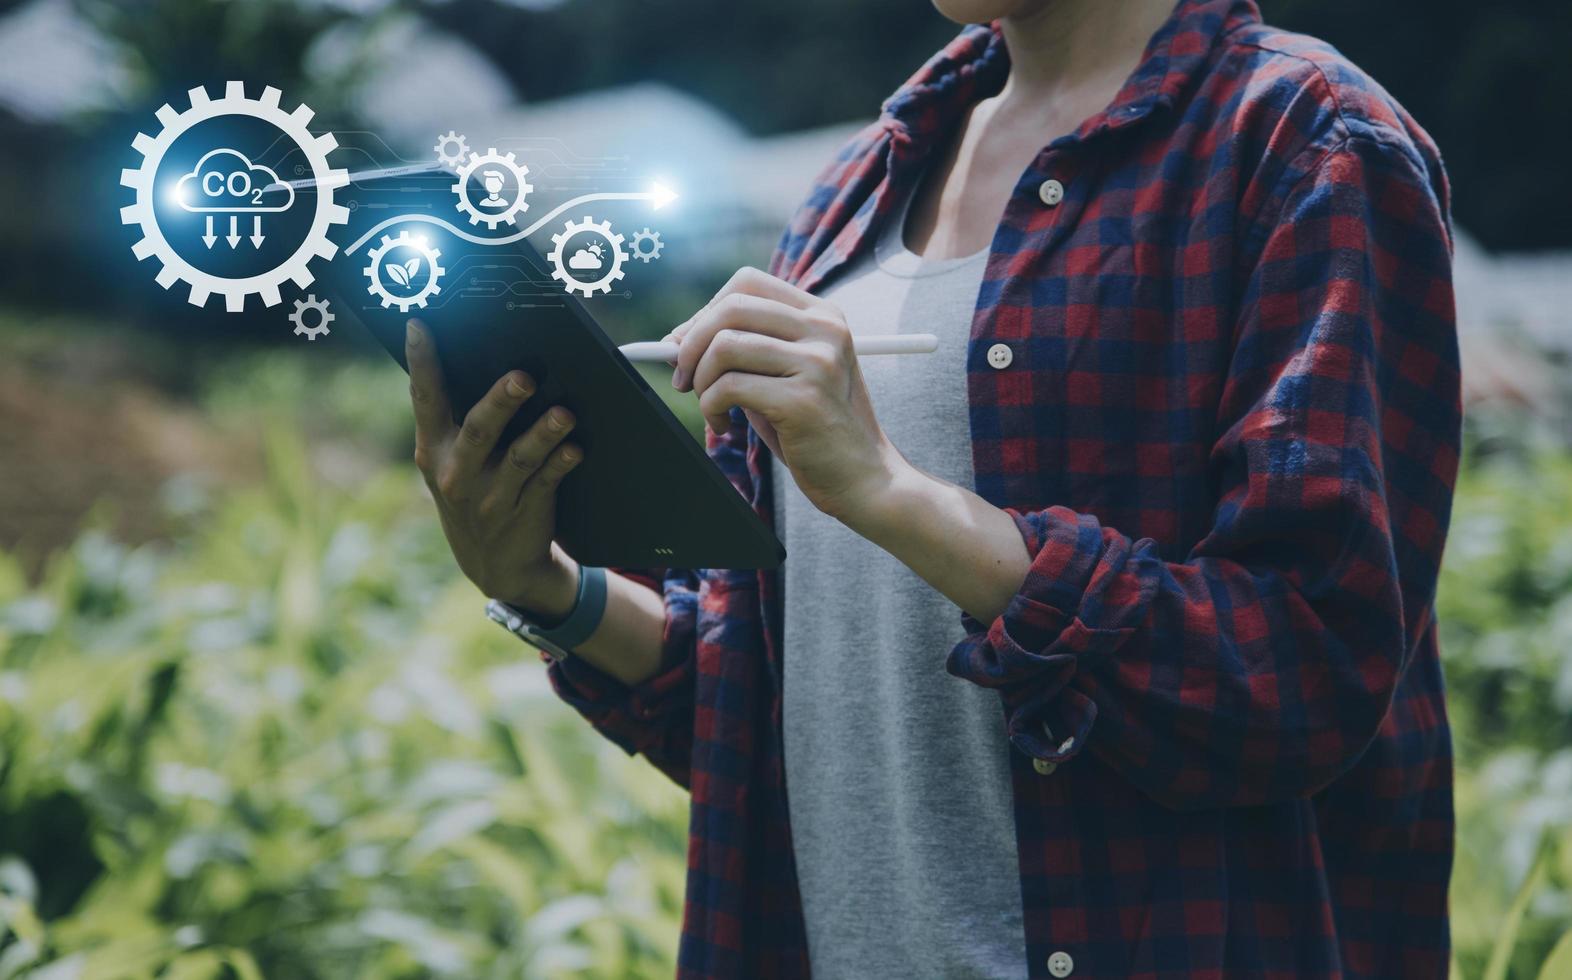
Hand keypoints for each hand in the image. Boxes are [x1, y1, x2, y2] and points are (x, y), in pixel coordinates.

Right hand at [405, 318, 582, 618]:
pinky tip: (576, 448)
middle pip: (479, 430)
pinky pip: (545, 485)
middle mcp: (456, 474)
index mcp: (434, 450)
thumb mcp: (452, 463)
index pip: (425, 400)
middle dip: (501, 401)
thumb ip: (456, 421)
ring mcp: (490, 498)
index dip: (422, 363)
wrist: (498, 566)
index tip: (421, 325)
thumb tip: (483, 357)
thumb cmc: (476, 493)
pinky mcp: (524, 514)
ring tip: (564, 412)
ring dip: (543, 433)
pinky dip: (561, 464)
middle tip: (523, 376)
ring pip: (519, 459)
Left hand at [669, 267, 906, 524]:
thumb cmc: (813, 429)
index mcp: (823, 315)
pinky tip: (724, 427)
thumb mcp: (780, 376)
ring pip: (724, 346)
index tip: (688, 347)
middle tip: (683, 379)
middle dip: (691, 345)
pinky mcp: (804, 399)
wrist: (863, 479)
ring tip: (712, 408)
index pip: (746, 283)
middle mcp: (825, 330)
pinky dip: (711, 408)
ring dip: (701, 381)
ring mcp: (818, 362)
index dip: (706, 311)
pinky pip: (728, 387)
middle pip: (731, 308)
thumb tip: (675, 340)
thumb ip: (741, 350)